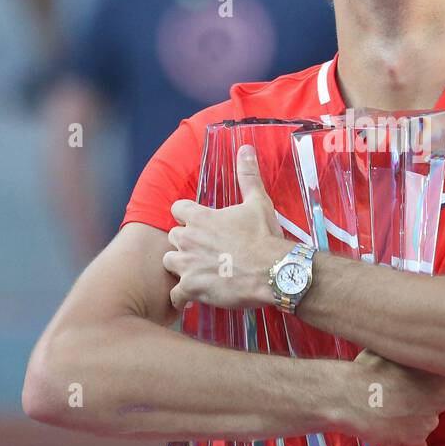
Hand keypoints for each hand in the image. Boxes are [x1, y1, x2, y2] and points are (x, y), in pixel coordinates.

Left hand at [163, 145, 293, 310]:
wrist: (275, 272)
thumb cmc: (265, 237)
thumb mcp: (258, 202)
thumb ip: (247, 176)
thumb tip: (246, 149)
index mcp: (200, 217)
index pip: (177, 208)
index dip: (187, 216)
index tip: (199, 223)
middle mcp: (188, 239)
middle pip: (173, 237)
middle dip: (185, 243)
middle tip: (205, 250)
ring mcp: (187, 265)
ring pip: (169, 263)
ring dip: (181, 267)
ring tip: (199, 272)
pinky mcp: (191, 288)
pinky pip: (175, 295)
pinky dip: (182, 297)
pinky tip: (194, 296)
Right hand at [336, 350, 444, 445]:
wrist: (349, 397)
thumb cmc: (368, 370)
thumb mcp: (395, 352)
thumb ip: (413, 356)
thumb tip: (416, 356)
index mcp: (439, 376)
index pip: (443, 380)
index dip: (427, 381)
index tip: (412, 381)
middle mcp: (441, 400)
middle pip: (437, 401)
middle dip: (422, 400)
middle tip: (398, 396)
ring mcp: (429, 424)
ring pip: (425, 423)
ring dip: (412, 420)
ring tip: (388, 413)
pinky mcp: (414, 444)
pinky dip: (408, 443)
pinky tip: (390, 431)